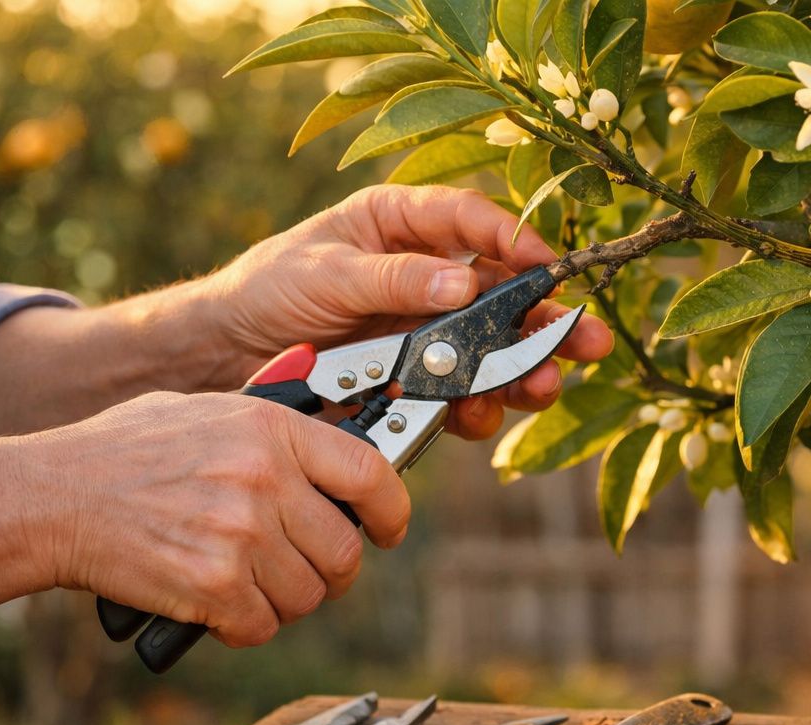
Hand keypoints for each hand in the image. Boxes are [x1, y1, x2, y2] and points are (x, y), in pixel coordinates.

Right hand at [28, 391, 409, 647]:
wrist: (50, 497)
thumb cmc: (122, 452)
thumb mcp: (206, 410)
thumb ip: (273, 426)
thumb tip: (335, 434)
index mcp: (272, 430)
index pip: (370, 474)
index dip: (391, 511)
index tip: (389, 529)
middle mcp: (265, 479)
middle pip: (344, 552)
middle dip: (331, 573)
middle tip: (305, 571)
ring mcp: (241, 534)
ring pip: (307, 596)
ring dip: (284, 602)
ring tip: (249, 583)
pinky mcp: (214, 586)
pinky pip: (262, 626)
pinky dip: (245, 626)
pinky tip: (220, 606)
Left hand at [200, 184, 612, 439]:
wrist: (224, 358)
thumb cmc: (267, 290)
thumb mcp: (324, 273)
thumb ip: (393, 279)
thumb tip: (461, 285)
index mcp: (402, 224)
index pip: (472, 222)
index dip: (515, 241)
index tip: (547, 266)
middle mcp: (426, 276)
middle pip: (503, 294)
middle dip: (545, 321)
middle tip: (586, 341)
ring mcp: (425, 332)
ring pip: (493, 351)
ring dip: (521, 372)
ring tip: (541, 388)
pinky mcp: (416, 381)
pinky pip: (460, 395)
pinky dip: (475, 408)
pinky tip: (480, 415)